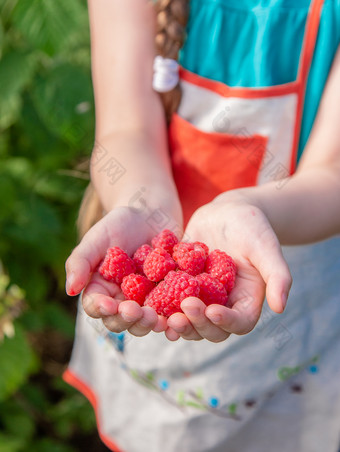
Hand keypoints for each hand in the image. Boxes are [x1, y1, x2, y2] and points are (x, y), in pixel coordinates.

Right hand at [65, 206, 174, 336]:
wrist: (153, 214)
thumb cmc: (120, 223)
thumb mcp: (97, 237)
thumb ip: (80, 261)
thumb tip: (70, 290)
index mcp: (101, 289)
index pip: (96, 306)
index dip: (101, 309)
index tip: (110, 305)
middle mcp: (121, 300)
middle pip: (120, 320)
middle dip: (127, 320)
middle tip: (136, 311)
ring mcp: (145, 301)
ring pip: (144, 322)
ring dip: (148, 324)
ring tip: (157, 318)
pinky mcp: (168, 298)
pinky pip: (169, 312)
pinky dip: (172, 318)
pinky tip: (177, 317)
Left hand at [165, 194, 291, 341]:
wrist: (227, 211)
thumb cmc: (252, 226)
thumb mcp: (265, 247)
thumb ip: (278, 275)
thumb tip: (281, 307)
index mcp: (246, 300)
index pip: (239, 322)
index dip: (226, 322)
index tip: (212, 311)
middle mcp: (223, 304)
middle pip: (211, 328)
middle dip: (196, 325)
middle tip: (180, 316)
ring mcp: (202, 297)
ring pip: (189, 320)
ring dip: (177, 324)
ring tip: (162, 319)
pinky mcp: (182, 287)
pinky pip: (170, 301)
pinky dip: (160, 306)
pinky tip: (146, 304)